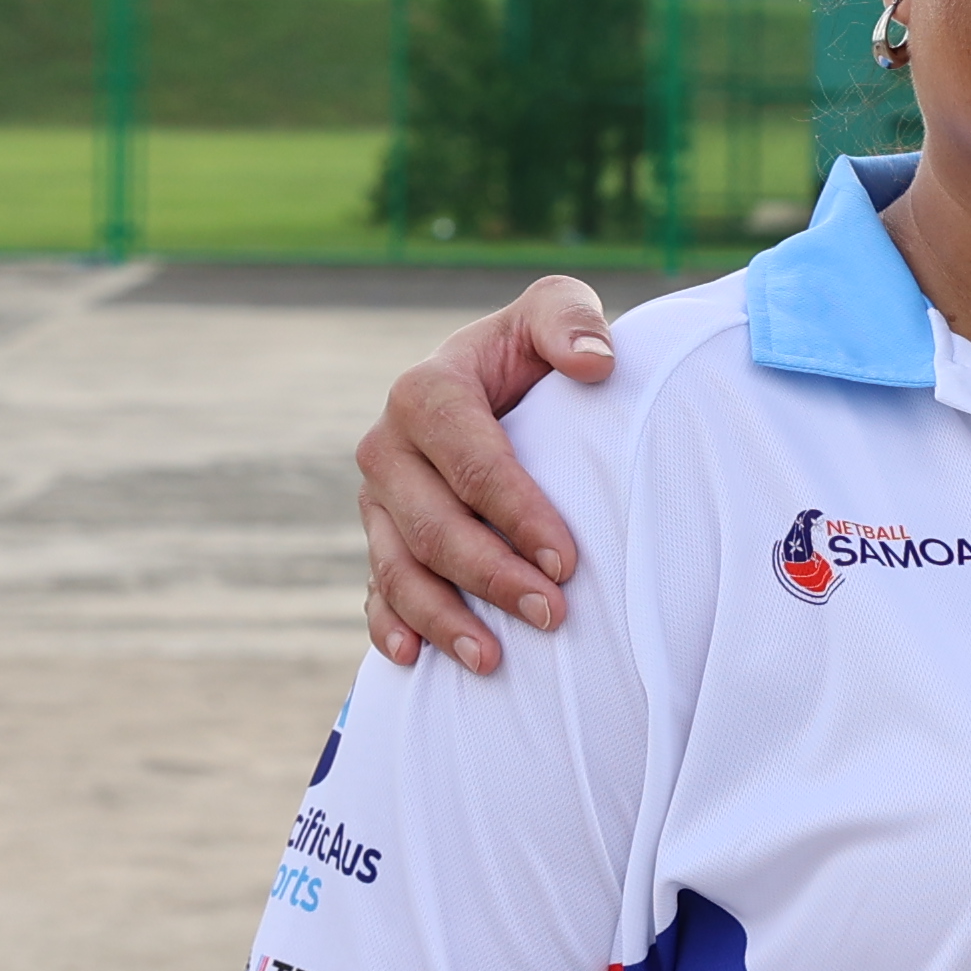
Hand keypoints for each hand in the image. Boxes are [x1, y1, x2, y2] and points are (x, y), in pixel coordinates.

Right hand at [357, 277, 619, 671]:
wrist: (496, 382)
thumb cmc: (532, 350)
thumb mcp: (553, 310)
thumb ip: (570, 320)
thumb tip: (595, 363)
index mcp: (424, 390)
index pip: (471, 462)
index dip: (518, 514)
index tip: (567, 561)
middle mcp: (387, 446)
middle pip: (434, 526)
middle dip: (491, 577)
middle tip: (553, 615)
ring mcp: (377, 499)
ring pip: (399, 568)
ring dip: (443, 619)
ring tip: (493, 660)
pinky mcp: (379, 536)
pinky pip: (375, 590)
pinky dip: (389, 627)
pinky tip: (418, 660)